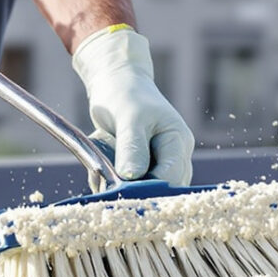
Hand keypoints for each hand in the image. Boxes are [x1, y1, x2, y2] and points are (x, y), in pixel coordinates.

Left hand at [71, 25, 193, 183]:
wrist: (115, 84)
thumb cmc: (126, 94)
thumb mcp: (130, 118)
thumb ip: (132, 148)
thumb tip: (132, 177)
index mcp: (178, 142)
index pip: (172, 177)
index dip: (149, 188)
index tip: (122, 192)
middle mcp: (174, 156)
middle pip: (161, 190)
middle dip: (134, 191)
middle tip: (106, 185)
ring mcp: (158, 163)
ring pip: (144, 191)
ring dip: (120, 188)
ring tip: (100, 175)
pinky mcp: (141, 168)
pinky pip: (129, 186)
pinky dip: (112, 184)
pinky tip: (98, 174)